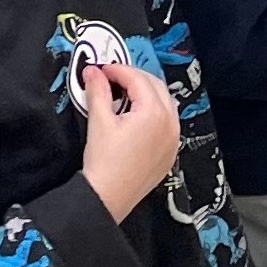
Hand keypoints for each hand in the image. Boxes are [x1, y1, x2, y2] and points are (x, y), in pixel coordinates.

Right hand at [78, 56, 180, 220]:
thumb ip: (97, 91)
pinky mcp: (170, 151)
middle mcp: (170, 123)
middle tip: (111, 78)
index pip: (138, 79)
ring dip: (146, 93)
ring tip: (123, 94)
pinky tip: (136, 115)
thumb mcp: (99, 121)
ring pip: (165, 102)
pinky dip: (154, 111)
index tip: (102, 69)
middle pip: (156, 86)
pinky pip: (168, 121)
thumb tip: (93, 72)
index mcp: (154, 112)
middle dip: (134, 78)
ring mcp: (173, 138)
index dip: (117, 70)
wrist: (106, 197)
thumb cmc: (104, 163)